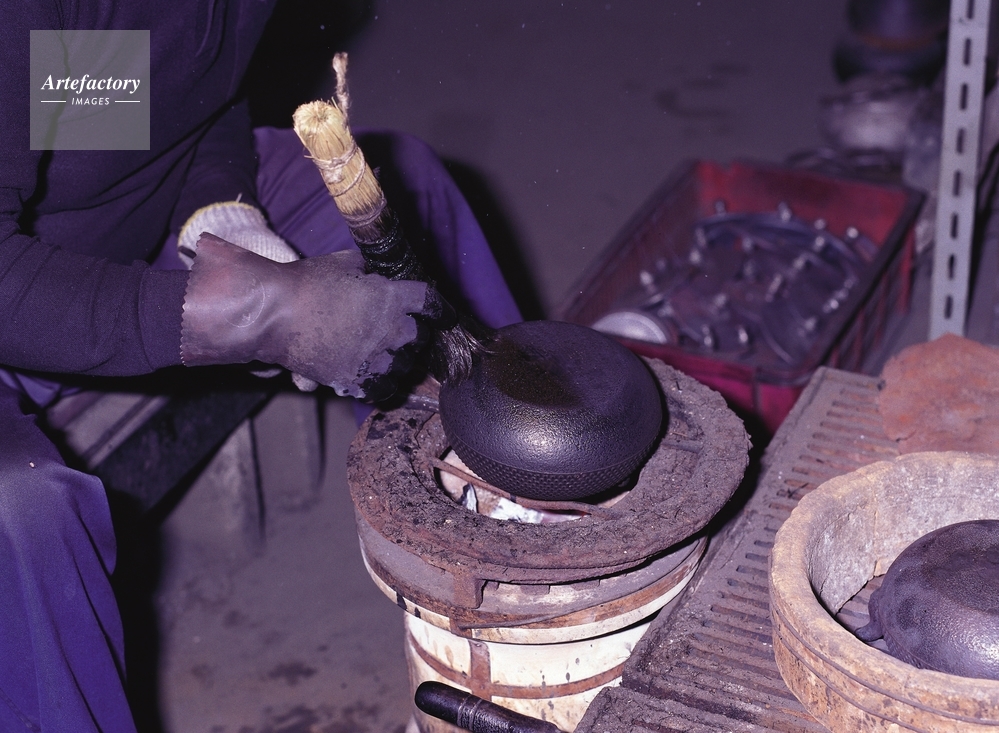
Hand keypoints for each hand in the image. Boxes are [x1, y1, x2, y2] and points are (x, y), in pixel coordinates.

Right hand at [181, 234, 451, 399]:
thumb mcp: (343, 263)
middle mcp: (391, 328)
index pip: (431, 303)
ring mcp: (375, 356)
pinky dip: (385, 386)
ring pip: (405, 366)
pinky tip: (381, 381)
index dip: (441, 309)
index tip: (445, 315)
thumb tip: (372, 270)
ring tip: (394, 358)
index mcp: (392, 296)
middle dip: (418, 334)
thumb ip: (366, 268)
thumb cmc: (306, 283)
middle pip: (420, 337)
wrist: (275, 315)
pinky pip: (384, 389)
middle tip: (409, 334)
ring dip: (402, 361)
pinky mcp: (357, 378)